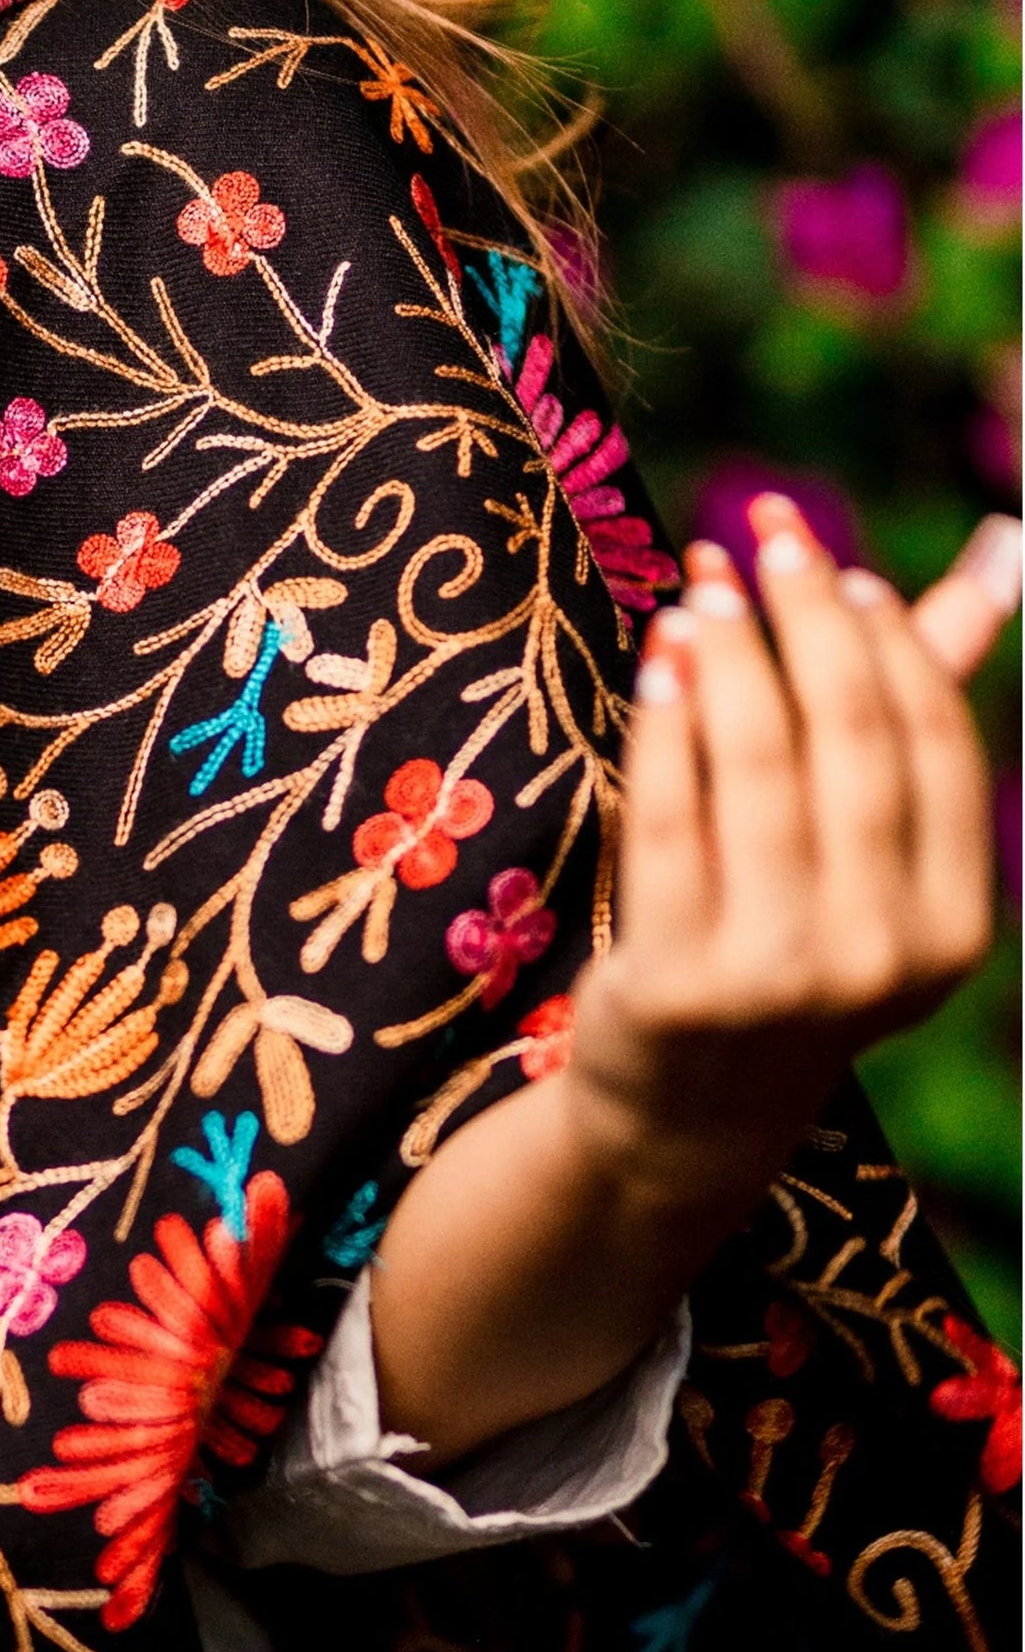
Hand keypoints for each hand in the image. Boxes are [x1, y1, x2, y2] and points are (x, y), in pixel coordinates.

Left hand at [561, 500, 1016, 1208]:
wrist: (686, 1116)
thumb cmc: (782, 956)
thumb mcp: (868, 862)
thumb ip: (921, 712)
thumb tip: (997, 551)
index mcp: (951, 926)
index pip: (929, 744)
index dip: (886, 638)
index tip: (838, 568)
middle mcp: (880, 953)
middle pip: (848, 738)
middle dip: (806, 618)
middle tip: (761, 536)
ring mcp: (778, 973)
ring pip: (758, 767)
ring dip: (730, 654)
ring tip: (701, 586)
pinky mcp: (678, 982)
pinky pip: (670, 819)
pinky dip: (665, 725)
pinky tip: (660, 660)